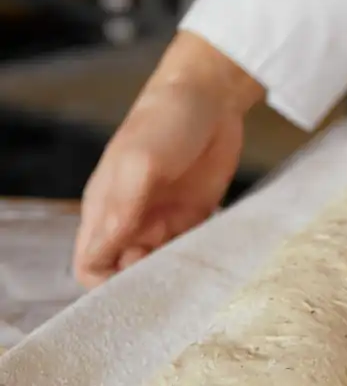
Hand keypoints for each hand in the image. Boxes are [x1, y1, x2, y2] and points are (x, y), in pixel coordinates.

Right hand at [73, 31, 262, 287]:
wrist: (209, 97)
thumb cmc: (163, 123)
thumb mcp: (139, 164)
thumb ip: (124, 209)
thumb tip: (105, 254)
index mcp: (104, 211)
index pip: (91, 266)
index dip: (107, 285)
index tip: (138, 288)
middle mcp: (131, 222)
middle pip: (129, 274)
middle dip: (148, 285)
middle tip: (176, 279)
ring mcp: (164, 221)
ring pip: (163, 267)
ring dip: (177, 275)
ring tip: (199, 271)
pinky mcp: (196, 217)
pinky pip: (193, 251)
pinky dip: (201, 260)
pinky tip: (216, 261)